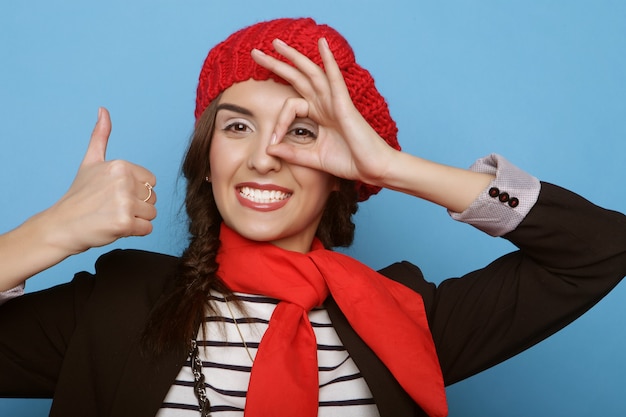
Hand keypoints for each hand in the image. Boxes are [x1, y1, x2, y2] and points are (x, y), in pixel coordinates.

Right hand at [43, 107, 156, 254]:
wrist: (61, 226)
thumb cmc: (78, 196)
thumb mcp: (90, 162)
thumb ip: (100, 136)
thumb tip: (103, 109)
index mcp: (121, 165)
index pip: (151, 181)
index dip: (136, 191)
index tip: (114, 194)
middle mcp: (124, 181)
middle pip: (152, 198)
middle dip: (137, 206)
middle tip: (112, 207)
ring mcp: (125, 202)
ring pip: (152, 214)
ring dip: (137, 220)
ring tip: (113, 216)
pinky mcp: (125, 222)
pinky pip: (147, 229)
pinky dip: (135, 232)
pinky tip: (115, 227)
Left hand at [251, 38, 396, 185]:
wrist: (372, 169)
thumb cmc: (348, 162)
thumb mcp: (312, 159)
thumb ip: (292, 153)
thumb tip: (269, 147)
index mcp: (318, 115)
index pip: (290, 106)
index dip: (278, 122)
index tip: (273, 141)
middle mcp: (325, 104)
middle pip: (297, 77)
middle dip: (276, 64)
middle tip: (255, 53)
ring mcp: (335, 102)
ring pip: (311, 72)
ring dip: (293, 56)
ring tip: (276, 43)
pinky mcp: (344, 104)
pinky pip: (334, 78)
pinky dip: (328, 60)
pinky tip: (321, 44)